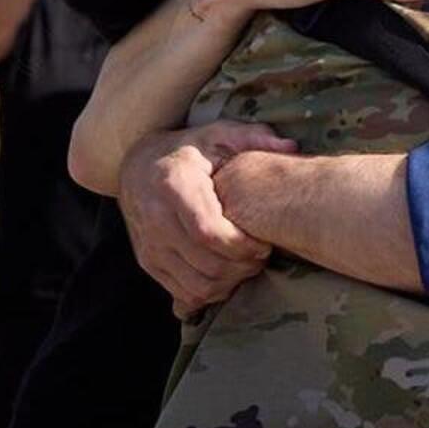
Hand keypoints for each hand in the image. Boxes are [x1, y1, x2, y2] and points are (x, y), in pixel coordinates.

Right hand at [115, 121, 296, 315]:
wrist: (136, 167)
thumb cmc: (187, 151)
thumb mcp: (217, 134)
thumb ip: (253, 137)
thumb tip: (292, 147)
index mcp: (173, 185)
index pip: (208, 232)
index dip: (241, 246)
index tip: (263, 243)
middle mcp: (156, 219)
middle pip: (207, 264)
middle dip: (243, 267)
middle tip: (262, 255)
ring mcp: (149, 246)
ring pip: (197, 285)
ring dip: (231, 283)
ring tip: (247, 264)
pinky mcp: (148, 263)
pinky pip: (184, 293)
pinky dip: (212, 292)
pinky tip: (227, 275)